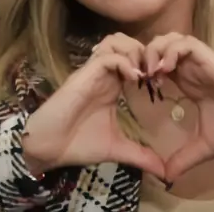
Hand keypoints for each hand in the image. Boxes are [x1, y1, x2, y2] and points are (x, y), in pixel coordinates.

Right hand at [20, 33, 165, 177]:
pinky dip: (124, 62)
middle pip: (126, 42)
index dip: (151, 65)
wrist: (49, 148)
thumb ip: (141, 155)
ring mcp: (93, 73)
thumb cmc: (79, 145)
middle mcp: (104, 75)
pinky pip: (106, 57)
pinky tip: (134, 79)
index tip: (163, 83)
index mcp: (112, 86)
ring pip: (115, 41)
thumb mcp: (118, 149)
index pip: (134, 59)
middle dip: (145, 53)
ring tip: (144, 73)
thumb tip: (164, 173)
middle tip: (157, 74)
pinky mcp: (84, 75)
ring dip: (134, 52)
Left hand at [140, 33, 213, 178]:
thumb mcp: (203, 146)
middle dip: (146, 55)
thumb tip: (166, 177)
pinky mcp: (209, 57)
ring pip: (170, 38)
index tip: (139, 87)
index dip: (146, 70)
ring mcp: (200, 61)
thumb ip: (183, 158)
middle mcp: (191, 68)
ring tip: (151, 73)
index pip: (159, 63)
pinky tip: (164, 69)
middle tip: (139, 76)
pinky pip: (185, 42)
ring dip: (156, 50)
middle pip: (161, 45)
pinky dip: (171, 50)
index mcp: (188, 82)